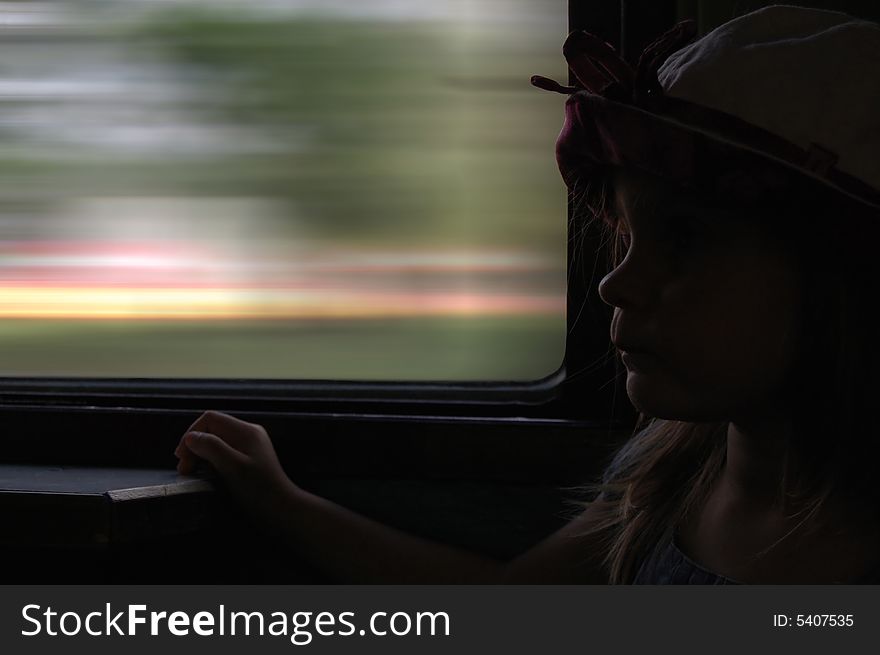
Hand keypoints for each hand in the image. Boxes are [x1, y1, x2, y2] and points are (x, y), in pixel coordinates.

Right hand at [175, 411, 295, 513]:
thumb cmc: (259, 490)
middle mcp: (248, 435)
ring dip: (200, 455)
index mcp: (245, 431)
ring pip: (216, 443)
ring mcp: (249, 448)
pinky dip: (210, 462)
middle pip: (212, 430)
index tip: (181, 457)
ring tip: (189, 472)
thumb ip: (211, 447)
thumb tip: (191, 437)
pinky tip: (205, 474)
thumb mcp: (232, 466)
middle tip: (184, 469)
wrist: (281, 510)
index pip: (210, 420)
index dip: (192, 434)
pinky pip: (223, 454)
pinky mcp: (248, 461)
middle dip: (194, 446)